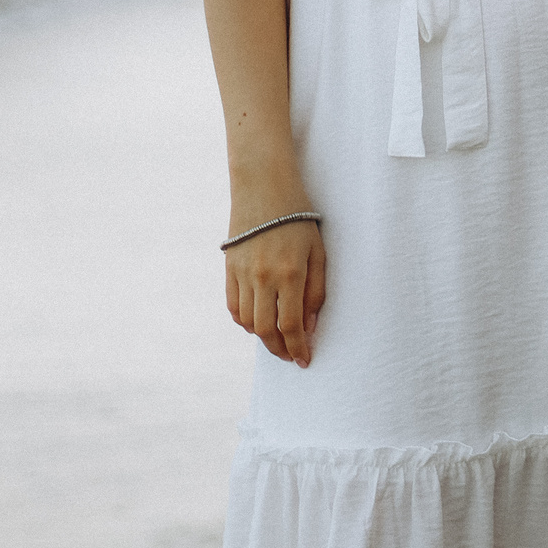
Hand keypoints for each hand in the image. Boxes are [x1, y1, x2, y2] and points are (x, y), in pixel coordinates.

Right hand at [224, 213, 326, 366]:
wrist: (263, 186)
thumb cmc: (299, 217)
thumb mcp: (318, 251)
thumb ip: (316, 291)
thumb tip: (310, 326)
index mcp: (290, 273)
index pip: (291, 325)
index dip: (298, 348)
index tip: (304, 361)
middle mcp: (263, 278)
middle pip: (266, 330)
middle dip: (279, 350)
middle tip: (290, 356)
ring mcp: (242, 274)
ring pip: (248, 322)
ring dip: (262, 337)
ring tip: (277, 341)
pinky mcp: (229, 269)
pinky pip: (233, 306)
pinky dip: (244, 321)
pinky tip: (256, 323)